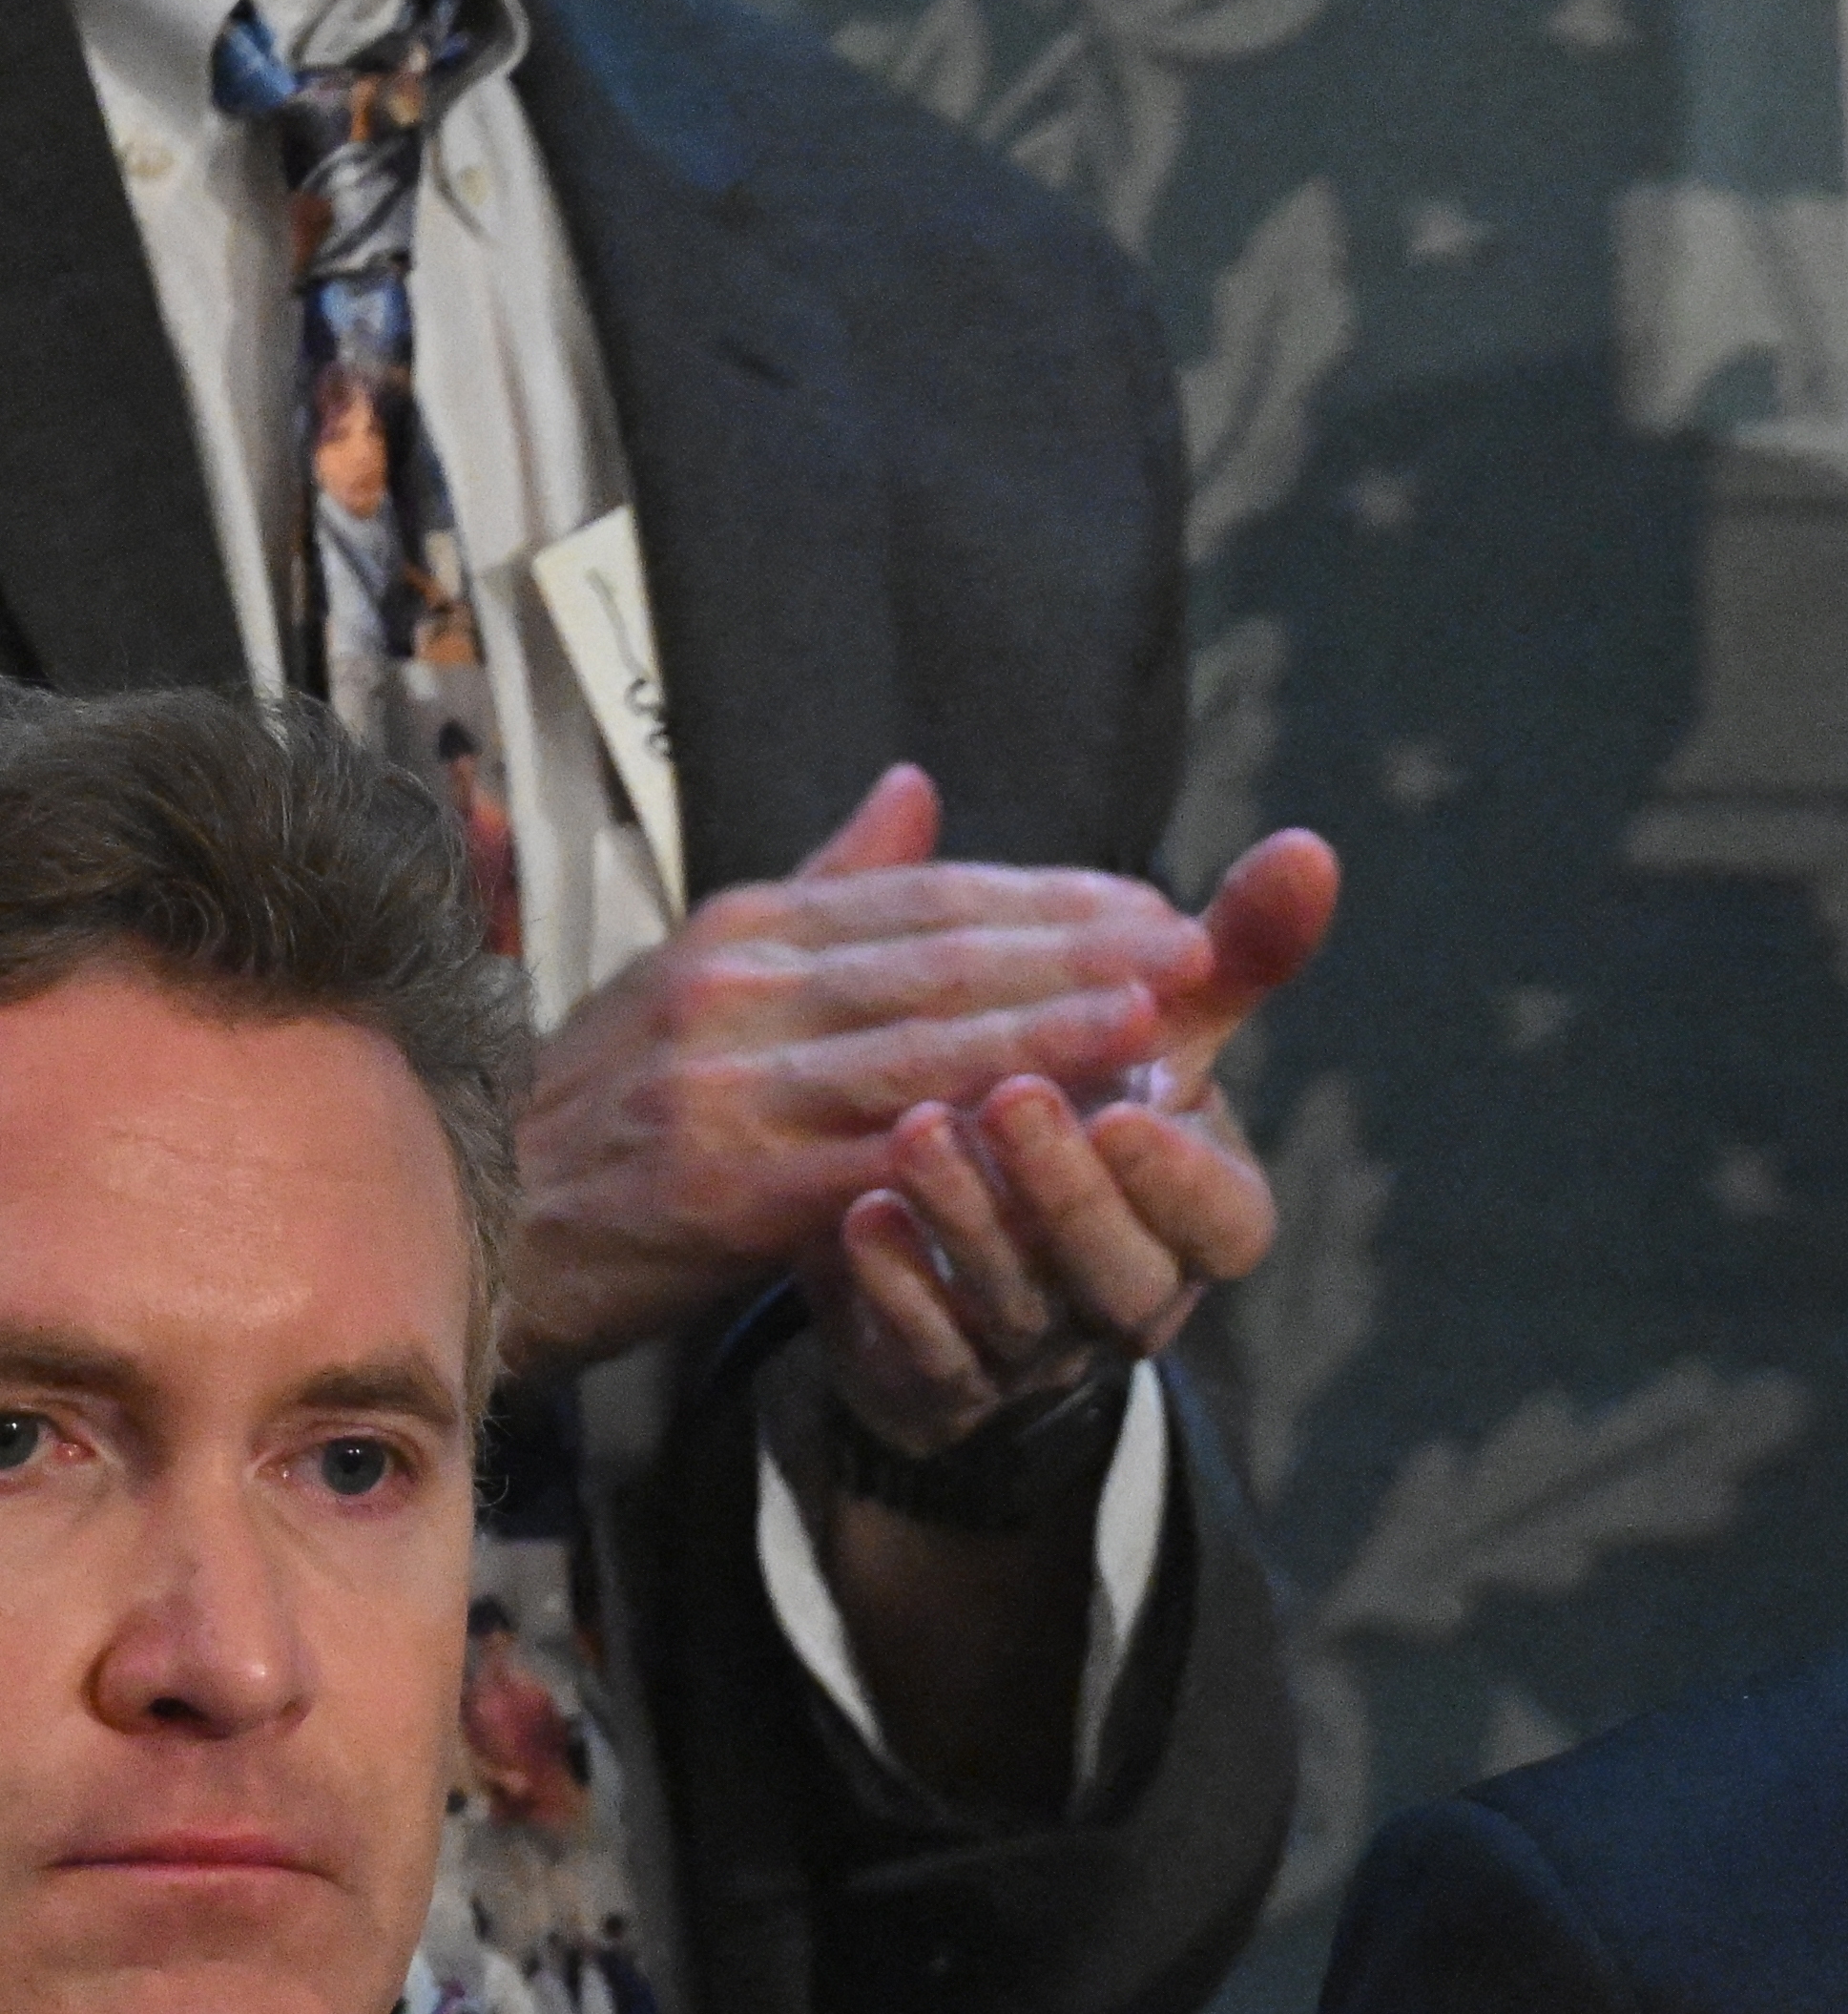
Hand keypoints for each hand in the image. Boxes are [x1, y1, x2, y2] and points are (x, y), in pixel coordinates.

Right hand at [507, 762, 1338, 1390]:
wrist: (482, 1223)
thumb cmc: (610, 1104)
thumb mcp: (703, 973)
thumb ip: (827, 888)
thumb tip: (916, 789)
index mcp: (750, 931)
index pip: (929, 897)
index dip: (1053, 899)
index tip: (1161, 904)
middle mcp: (739, 990)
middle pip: (939, 960)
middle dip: (1080, 952)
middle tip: (1199, 947)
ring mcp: (728, 1086)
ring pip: (917, 1051)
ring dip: (1044, 1036)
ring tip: (1157, 1020)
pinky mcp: (727, 1190)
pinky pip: (869, 1163)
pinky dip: (963, 1151)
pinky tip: (1044, 1148)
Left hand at [807, 814, 1330, 1455]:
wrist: (977, 1248)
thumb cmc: (1084, 1117)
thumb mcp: (1158, 1037)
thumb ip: (1228, 956)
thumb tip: (1311, 848)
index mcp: (1195, 1219)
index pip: (1225, 1220)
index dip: (1181, 1175)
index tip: (1132, 1103)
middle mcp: (1129, 1291)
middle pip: (1120, 1270)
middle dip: (1065, 1185)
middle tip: (1012, 1099)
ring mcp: (1035, 1346)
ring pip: (1018, 1306)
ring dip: (968, 1218)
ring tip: (915, 1133)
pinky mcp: (942, 1375)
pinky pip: (926, 1352)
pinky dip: (896, 1289)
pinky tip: (857, 1223)